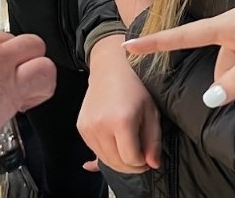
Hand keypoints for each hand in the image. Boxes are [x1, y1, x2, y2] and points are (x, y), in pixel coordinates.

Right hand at [78, 35, 160, 173]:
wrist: (110, 69)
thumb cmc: (135, 87)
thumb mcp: (151, 111)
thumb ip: (153, 141)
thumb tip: (152, 165)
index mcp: (122, 121)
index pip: (131, 159)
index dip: (143, 163)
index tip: (148, 157)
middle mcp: (101, 126)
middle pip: (116, 163)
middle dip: (131, 165)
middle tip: (140, 157)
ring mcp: (88, 127)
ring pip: (105, 159)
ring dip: (118, 160)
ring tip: (129, 148)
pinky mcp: (81, 127)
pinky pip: (95, 149)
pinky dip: (107, 152)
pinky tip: (116, 141)